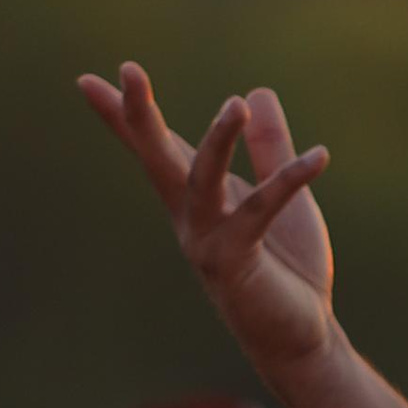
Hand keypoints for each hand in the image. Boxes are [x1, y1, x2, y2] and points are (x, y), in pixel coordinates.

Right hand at [80, 66, 338, 388]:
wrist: (304, 337)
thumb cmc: (288, 271)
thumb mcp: (281, 197)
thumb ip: (269, 148)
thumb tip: (255, 93)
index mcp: (198, 201)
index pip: (156, 150)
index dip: (124, 117)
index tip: (87, 80)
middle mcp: (192, 219)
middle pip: (158, 158)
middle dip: (140, 115)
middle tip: (127, 70)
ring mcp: (208, 242)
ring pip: (201, 180)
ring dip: (218, 141)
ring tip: (235, 104)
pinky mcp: (235, 262)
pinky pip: (260, 211)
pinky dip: (288, 181)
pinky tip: (319, 157)